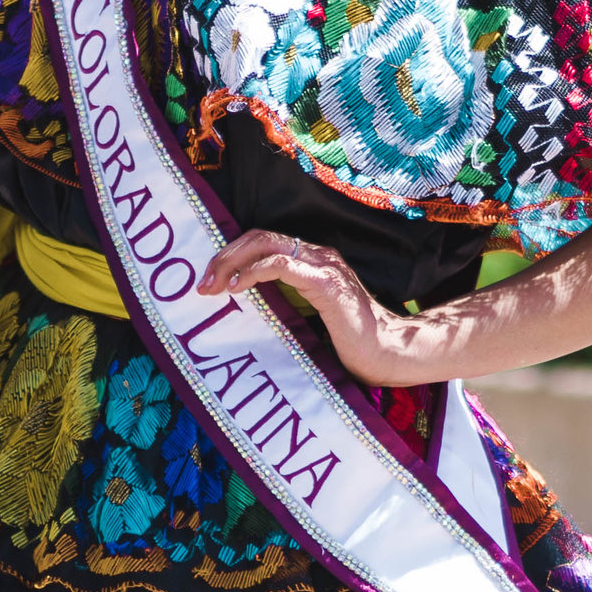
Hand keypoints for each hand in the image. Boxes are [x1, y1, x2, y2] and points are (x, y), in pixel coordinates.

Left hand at [195, 229, 412, 382]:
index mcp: (313, 262)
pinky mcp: (327, 282)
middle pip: (259, 237)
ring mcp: (324, 265)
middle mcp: (318, 256)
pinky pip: (281, 266)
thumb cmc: (353, 345)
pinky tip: (237, 288)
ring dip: (232, 262)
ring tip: (213, 285)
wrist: (389, 354)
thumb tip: (246, 311)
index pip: (264, 243)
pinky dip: (253, 273)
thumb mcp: (308, 321)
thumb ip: (284, 307)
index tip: (210, 281)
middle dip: (225, 256)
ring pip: (266, 245)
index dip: (232, 255)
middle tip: (203, 283)